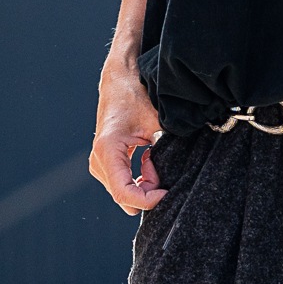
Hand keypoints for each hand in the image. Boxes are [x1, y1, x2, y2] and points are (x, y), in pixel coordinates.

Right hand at [90, 57, 164, 214]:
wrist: (118, 82)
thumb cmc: (135, 96)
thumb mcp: (156, 120)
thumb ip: (167, 147)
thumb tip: (184, 171)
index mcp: (108, 150)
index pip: (124, 193)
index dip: (148, 201)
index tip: (167, 193)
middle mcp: (98, 161)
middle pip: (125, 198)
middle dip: (148, 192)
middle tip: (163, 168)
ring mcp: (99, 165)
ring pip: (126, 193)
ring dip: (145, 184)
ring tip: (153, 158)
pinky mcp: (104, 165)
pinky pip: (124, 185)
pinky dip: (140, 179)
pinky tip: (148, 159)